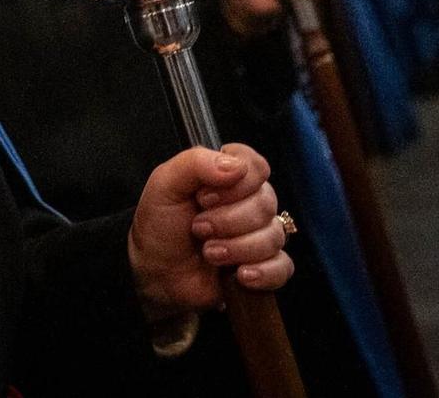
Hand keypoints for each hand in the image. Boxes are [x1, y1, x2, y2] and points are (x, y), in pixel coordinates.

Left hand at [128, 144, 292, 320]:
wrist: (155, 272)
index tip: (203, 197)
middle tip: (199, 228)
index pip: (256, 166)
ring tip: (209, 253)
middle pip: (266, 203)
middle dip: (228, 220)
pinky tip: (240, 275)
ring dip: (238, 247)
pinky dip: (264, 272)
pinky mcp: (263, 267)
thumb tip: (236, 166)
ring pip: (274, 236)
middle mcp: (248, 203)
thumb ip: (195, 163)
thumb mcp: (164, 185)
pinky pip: (283, 267)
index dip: (235, 183)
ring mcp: (257, 236)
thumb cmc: (159, 225)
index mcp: (228, 177)